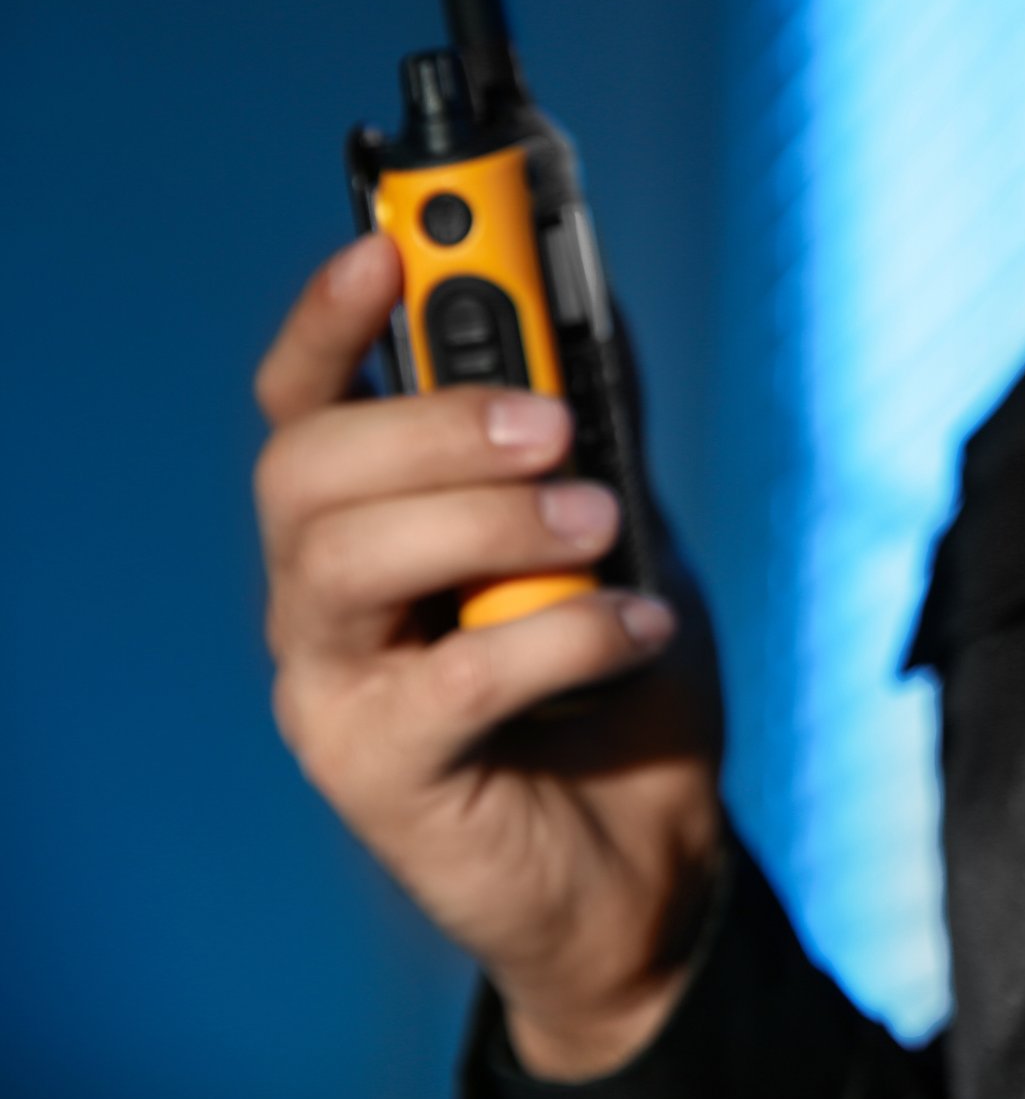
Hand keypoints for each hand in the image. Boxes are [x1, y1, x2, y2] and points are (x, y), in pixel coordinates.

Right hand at [254, 234, 723, 1077]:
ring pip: (345, 560)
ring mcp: (332, 687)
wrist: (646, 856)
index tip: (389, 242)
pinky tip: (637, 626)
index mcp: (368, 518)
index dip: (331, 315)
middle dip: (432, 420)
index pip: (305, 398)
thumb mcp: (622, 522)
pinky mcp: (375, 774)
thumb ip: (596, 420)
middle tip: (553, 424)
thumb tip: (594, 290)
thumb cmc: (614, 679)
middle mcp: (322, 596)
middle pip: (305, 467)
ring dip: (489, 520)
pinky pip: (447, 681)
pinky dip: (560, 634)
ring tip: (602, 524)